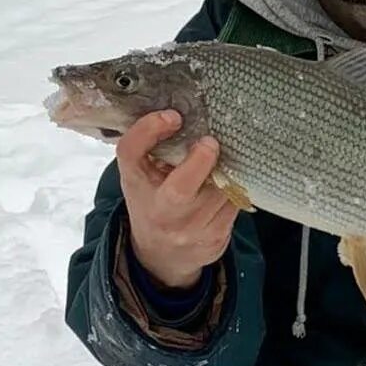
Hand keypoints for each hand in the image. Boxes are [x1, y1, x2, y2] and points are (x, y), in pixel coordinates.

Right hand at [116, 110, 238, 289]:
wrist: (161, 255)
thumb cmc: (152, 200)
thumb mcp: (141, 175)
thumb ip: (152, 147)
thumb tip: (184, 110)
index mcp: (136, 185)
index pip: (131, 153)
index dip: (148, 130)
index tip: (172, 116)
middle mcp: (159, 212)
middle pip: (179, 190)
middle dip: (201, 162)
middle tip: (210, 143)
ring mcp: (188, 231)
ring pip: (218, 193)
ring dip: (224, 173)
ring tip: (220, 163)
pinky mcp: (214, 239)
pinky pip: (234, 204)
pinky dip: (234, 188)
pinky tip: (225, 184)